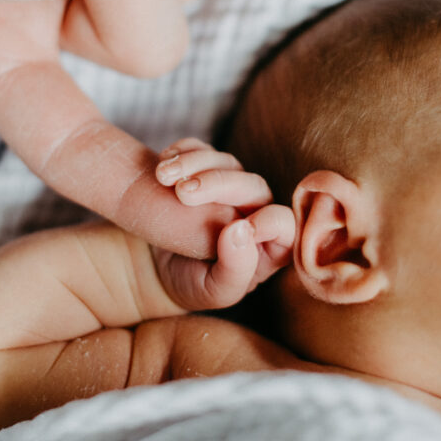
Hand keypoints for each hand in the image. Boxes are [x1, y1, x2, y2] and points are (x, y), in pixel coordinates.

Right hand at [154, 139, 294, 310]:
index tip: (231, 228)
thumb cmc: (193, 284)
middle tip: (183, 193)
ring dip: (194, 164)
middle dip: (219, 184)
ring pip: (226, 163)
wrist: (157, 266)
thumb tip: (240, 230)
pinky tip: (164, 163)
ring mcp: (231, 185)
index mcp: (270, 243)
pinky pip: (201, 149)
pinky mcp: (205, 168)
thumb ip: (235, 272)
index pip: (284, 223)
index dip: (266, 221)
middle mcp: (255, 209)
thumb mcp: (213, 291)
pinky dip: (182, 151)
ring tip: (163, 176)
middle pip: (253, 185)